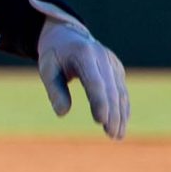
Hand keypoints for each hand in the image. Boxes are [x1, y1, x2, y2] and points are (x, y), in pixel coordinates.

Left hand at [32, 0, 128, 138]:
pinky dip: (123, 108)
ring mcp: (112, 62)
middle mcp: (102, 57)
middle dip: (113, 113)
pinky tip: (122, 124)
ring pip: (120, 91)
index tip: (101, 121)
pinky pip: (122, 90)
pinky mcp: (117, 69)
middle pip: (111, 89)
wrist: (67, 35)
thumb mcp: (47, 69)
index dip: (99, 101)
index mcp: (84, 54)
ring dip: (120, 115)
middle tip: (111, 135)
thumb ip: (55, 90)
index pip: (95, 81)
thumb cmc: (55, 55)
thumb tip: (62, 113)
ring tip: (117, 136)